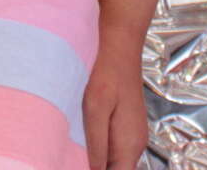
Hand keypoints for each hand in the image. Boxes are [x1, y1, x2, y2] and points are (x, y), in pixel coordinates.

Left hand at [81, 31, 150, 169]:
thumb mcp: (95, 109)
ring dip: (98, 161)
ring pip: (116, 161)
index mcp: (130, 145)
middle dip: (96, 168)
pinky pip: (115, 148)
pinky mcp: (128, 126)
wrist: (120, 48)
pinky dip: (101, 150)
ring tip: (75, 153)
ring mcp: (134, 135)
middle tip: (70, 159)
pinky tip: (85, 140)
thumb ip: (97, 144)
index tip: (76, 165)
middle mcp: (136, 144)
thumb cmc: (106, 74)